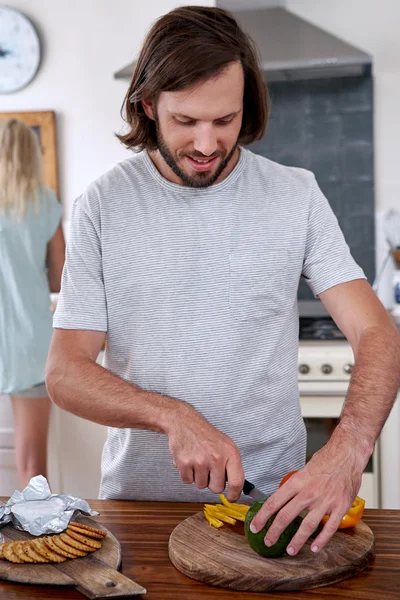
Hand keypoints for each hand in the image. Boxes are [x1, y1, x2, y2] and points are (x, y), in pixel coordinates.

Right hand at [167, 405, 243, 500]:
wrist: (185, 423)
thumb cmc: (207, 436)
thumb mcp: (226, 445)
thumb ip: (232, 465)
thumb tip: (237, 488)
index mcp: (230, 453)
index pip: (237, 482)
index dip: (234, 494)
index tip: (231, 498)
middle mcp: (216, 458)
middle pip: (217, 488)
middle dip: (213, 483)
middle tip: (209, 470)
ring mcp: (200, 461)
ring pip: (201, 486)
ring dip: (199, 478)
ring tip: (198, 461)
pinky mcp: (184, 463)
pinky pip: (188, 481)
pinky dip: (187, 474)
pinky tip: (189, 461)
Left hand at [249, 427, 367, 554]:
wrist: (348, 454)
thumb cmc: (327, 459)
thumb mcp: (305, 469)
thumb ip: (296, 485)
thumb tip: (285, 497)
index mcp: (298, 481)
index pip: (274, 501)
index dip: (263, 516)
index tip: (256, 525)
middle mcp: (309, 492)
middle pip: (286, 516)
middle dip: (274, 531)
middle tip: (268, 541)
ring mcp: (325, 501)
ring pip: (307, 526)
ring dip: (297, 541)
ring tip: (290, 550)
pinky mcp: (340, 507)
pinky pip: (329, 528)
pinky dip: (321, 540)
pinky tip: (314, 547)